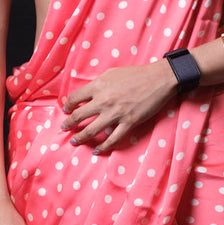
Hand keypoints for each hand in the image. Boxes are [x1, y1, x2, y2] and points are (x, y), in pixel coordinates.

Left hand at [60, 59, 177, 152]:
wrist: (158, 79)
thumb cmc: (136, 74)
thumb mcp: (112, 74)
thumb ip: (98, 85)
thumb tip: (87, 95)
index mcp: (98, 86)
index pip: (75, 98)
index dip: (68, 106)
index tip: (66, 110)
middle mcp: (104, 101)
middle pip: (79, 116)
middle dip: (69, 124)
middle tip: (65, 128)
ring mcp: (116, 113)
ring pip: (92, 130)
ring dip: (81, 138)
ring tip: (75, 142)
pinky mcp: (128, 123)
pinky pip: (112, 139)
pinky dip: (103, 147)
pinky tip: (97, 150)